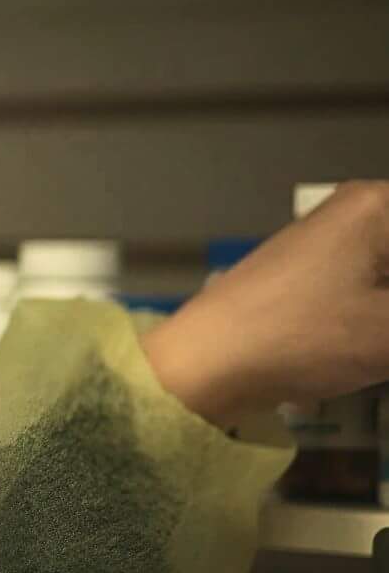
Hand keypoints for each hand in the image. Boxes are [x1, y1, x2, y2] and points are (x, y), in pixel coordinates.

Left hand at [144, 181, 388, 428]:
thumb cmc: (298, 338)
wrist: (202, 366)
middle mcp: (360, 212)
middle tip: (385, 336)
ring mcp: (338, 246)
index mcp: (380, 205)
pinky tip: (377, 347)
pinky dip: (386, 321)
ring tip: (378, 345)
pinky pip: (380, 290)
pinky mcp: (323, 281)